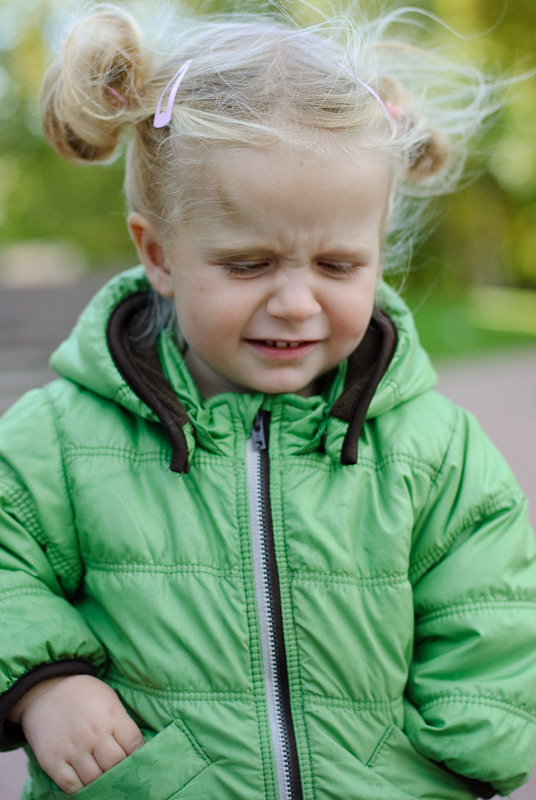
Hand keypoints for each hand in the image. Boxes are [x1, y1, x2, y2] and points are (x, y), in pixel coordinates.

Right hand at [8, 674, 143, 794]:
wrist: (47, 689)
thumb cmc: (84, 695)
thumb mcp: (110, 699)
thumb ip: (122, 724)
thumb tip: (136, 749)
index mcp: (111, 717)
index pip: (135, 745)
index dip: (140, 755)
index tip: (139, 759)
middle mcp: (93, 735)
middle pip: (116, 765)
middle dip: (122, 770)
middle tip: (121, 771)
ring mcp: (72, 749)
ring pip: (95, 779)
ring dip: (102, 781)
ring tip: (104, 777)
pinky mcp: (53, 761)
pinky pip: (72, 786)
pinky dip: (82, 789)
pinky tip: (86, 783)